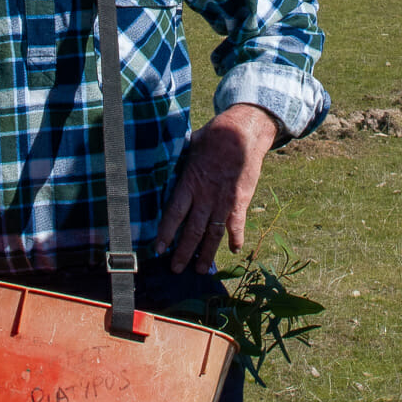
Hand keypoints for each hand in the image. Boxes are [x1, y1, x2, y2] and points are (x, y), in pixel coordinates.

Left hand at [153, 104, 279, 273]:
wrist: (243, 132)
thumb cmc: (213, 137)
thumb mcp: (189, 148)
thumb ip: (177, 163)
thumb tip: (159, 164)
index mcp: (190, 183)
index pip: (174, 214)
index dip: (166, 233)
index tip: (159, 249)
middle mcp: (205, 196)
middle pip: (192, 230)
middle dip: (183, 252)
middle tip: (175, 269)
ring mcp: (224, 200)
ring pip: (213, 233)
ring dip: (207, 253)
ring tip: (201, 270)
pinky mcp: (241, 200)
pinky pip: (237, 224)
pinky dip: (236, 238)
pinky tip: (234, 250)